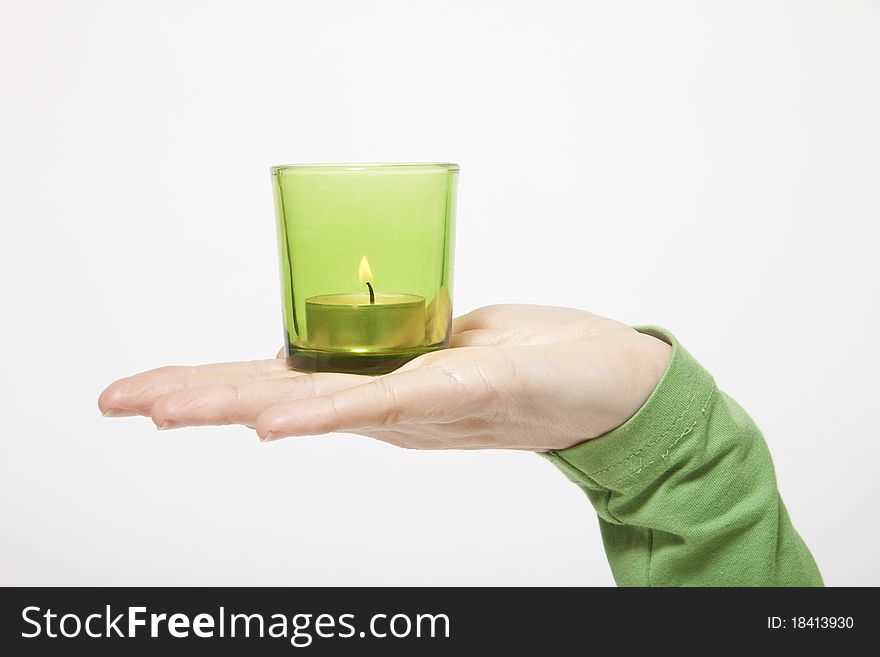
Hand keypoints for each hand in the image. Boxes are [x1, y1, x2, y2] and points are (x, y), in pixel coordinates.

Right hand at [98, 305, 670, 450]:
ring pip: (316, 404)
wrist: (610, 387)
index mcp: (374, 385)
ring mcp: (419, 404)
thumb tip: (353, 331)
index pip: (277, 383)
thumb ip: (395, 347)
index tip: (143, 390)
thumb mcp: (447, 342)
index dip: (208, 384)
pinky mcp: (465, 392)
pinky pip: (386, 400)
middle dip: (193, 397)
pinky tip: (272, 421)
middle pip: (277, 398)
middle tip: (117, 401)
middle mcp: (385, 405)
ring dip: (237, 405)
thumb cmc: (529, 359)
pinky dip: (324, 411)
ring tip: (167, 410)